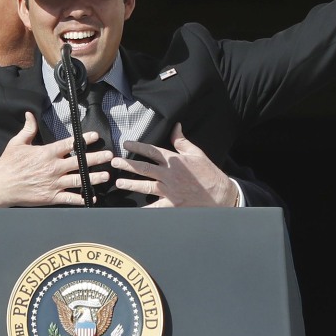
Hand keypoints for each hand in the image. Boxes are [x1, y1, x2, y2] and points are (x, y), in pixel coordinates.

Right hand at [0, 112, 112, 206]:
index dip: (84, 139)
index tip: (95, 136)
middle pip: (79, 162)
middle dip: (96, 158)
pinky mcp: (50, 197)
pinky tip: (91, 198)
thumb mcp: (16, 144)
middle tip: (109, 156)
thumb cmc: (7, 165)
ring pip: (78, 180)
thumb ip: (28, 129)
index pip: (69, 144)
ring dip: (94, 178)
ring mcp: (53, 183)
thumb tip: (30, 115)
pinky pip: (69, 198)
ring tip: (106, 176)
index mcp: (46, 153)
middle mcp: (52, 168)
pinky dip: (81, 199)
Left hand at [111, 124, 238, 207]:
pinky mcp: (171, 205)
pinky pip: (154, 207)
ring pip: (145, 186)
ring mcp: (169, 191)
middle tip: (114, 162)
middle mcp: (169, 175)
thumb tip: (175, 126)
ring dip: (130, 184)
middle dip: (127, 164)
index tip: (126, 144)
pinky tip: (133, 209)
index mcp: (175, 161)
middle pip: (143, 168)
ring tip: (118, 182)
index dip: (137, 146)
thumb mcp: (197, 153)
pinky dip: (143, 208)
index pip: (152, 151)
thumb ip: (182, 141)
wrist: (221, 196)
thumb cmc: (209, 174)